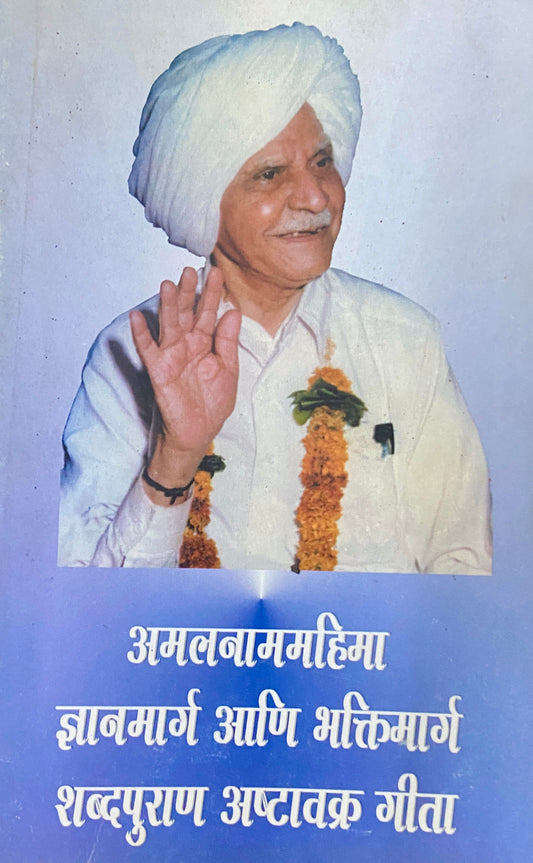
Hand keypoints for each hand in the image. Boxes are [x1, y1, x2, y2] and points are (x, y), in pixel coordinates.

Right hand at [130, 266, 240, 494]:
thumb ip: (228, 342)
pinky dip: (141, 334)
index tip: (217, 272)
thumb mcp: (228, 370)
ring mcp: (171, 356)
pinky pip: (148, 349)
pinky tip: (137, 316)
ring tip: (168, 284)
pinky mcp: (158, 370)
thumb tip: (233, 311)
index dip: (212, 294)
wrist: (198, 432)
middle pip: (186, 313)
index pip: (208, 313)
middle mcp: (187, 345)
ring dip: (167, 305)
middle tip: (191, 270)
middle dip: (189, 292)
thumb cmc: (213, 403)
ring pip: (168, 324)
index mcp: (205, 344)